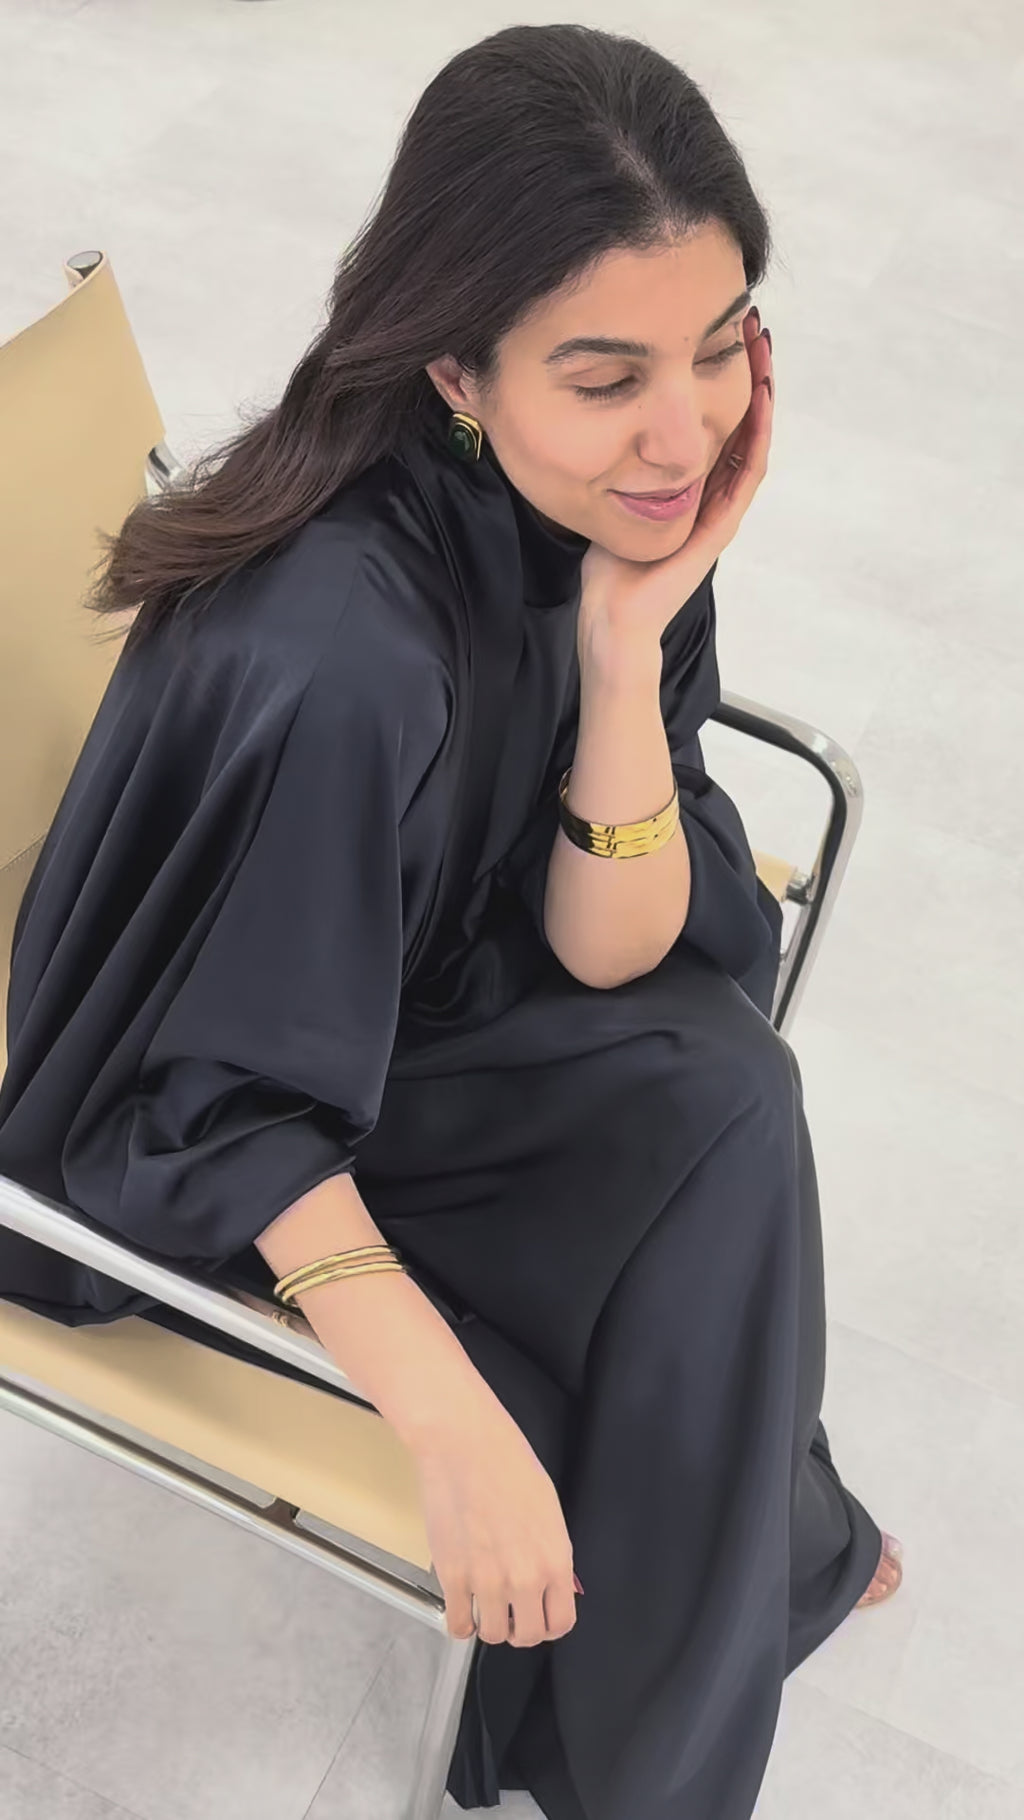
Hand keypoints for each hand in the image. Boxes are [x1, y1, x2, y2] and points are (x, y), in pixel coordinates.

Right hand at [413, 1398, 579, 1647]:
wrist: (466, 1446)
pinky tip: (462, 1606)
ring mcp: (487, 1581)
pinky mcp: (453, 1577)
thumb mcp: (548, 1510)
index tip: (538, 1617)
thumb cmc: (508, 1465)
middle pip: (527, 1636)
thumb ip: (550, 1554)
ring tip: (484, 1604)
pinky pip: (458, 1625)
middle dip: (520, 1628)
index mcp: (555, 1560)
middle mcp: (525, 1578)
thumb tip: (548, 1583)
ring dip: (489, 1624)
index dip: (548, 1624)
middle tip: (510, 1612)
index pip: (561, 1622)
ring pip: (492, 1635)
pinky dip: (460, 1623)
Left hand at [577, 309, 773, 672]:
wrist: (614, 617)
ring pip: (754, 439)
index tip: (725, 332)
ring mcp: (722, 510)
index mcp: (693, 487)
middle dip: (750, 371)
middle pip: (744, 421)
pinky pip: (747, 472)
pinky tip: (760, 398)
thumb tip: (593, 421)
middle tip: (755, 324)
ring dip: (762, 392)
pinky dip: (757, 434)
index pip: (720, 421)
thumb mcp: (610, 497)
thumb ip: (616, 466)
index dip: (726, 376)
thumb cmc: (608, 568)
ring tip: (764, 348)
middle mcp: (714, 494)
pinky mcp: (720, 527)